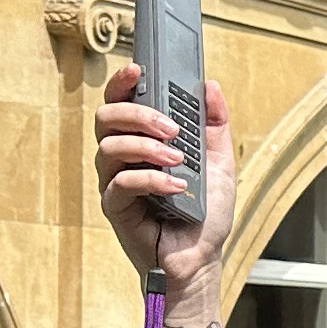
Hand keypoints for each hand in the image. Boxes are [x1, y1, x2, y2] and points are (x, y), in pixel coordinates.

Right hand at [92, 60, 236, 289]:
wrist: (203, 257)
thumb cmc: (206, 212)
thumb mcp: (220, 162)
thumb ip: (214, 125)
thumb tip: (210, 86)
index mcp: (141, 141)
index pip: (120, 103)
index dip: (122, 83)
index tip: (139, 70)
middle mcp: (121, 157)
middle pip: (106, 118)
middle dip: (138, 115)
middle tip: (172, 128)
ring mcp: (115, 181)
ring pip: (109, 147)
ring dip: (147, 147)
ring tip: (179, 160)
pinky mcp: (115, 207)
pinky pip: (120, 183)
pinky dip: (151, 180)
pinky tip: (177, 188)